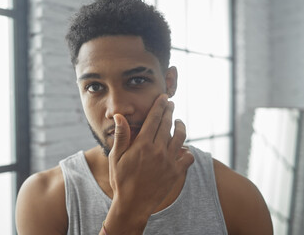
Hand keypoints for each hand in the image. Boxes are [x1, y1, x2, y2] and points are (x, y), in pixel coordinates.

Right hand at [105, 94, 193, 232]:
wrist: (133, 205)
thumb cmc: (121, 180)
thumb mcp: (115, 157)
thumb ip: (121, 136)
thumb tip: (119, 116)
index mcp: (142, 144)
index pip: (154, 119)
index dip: (159, 106)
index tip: (163, 97)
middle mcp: (158, 150)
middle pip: (167, 124)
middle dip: (169, 111)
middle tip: (171, 103)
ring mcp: (169, 161)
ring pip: (180, 137)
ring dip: (180, 126)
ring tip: (178, 122)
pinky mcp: (176, 172)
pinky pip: (188, 156)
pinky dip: (187, 150)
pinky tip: (184, 147)